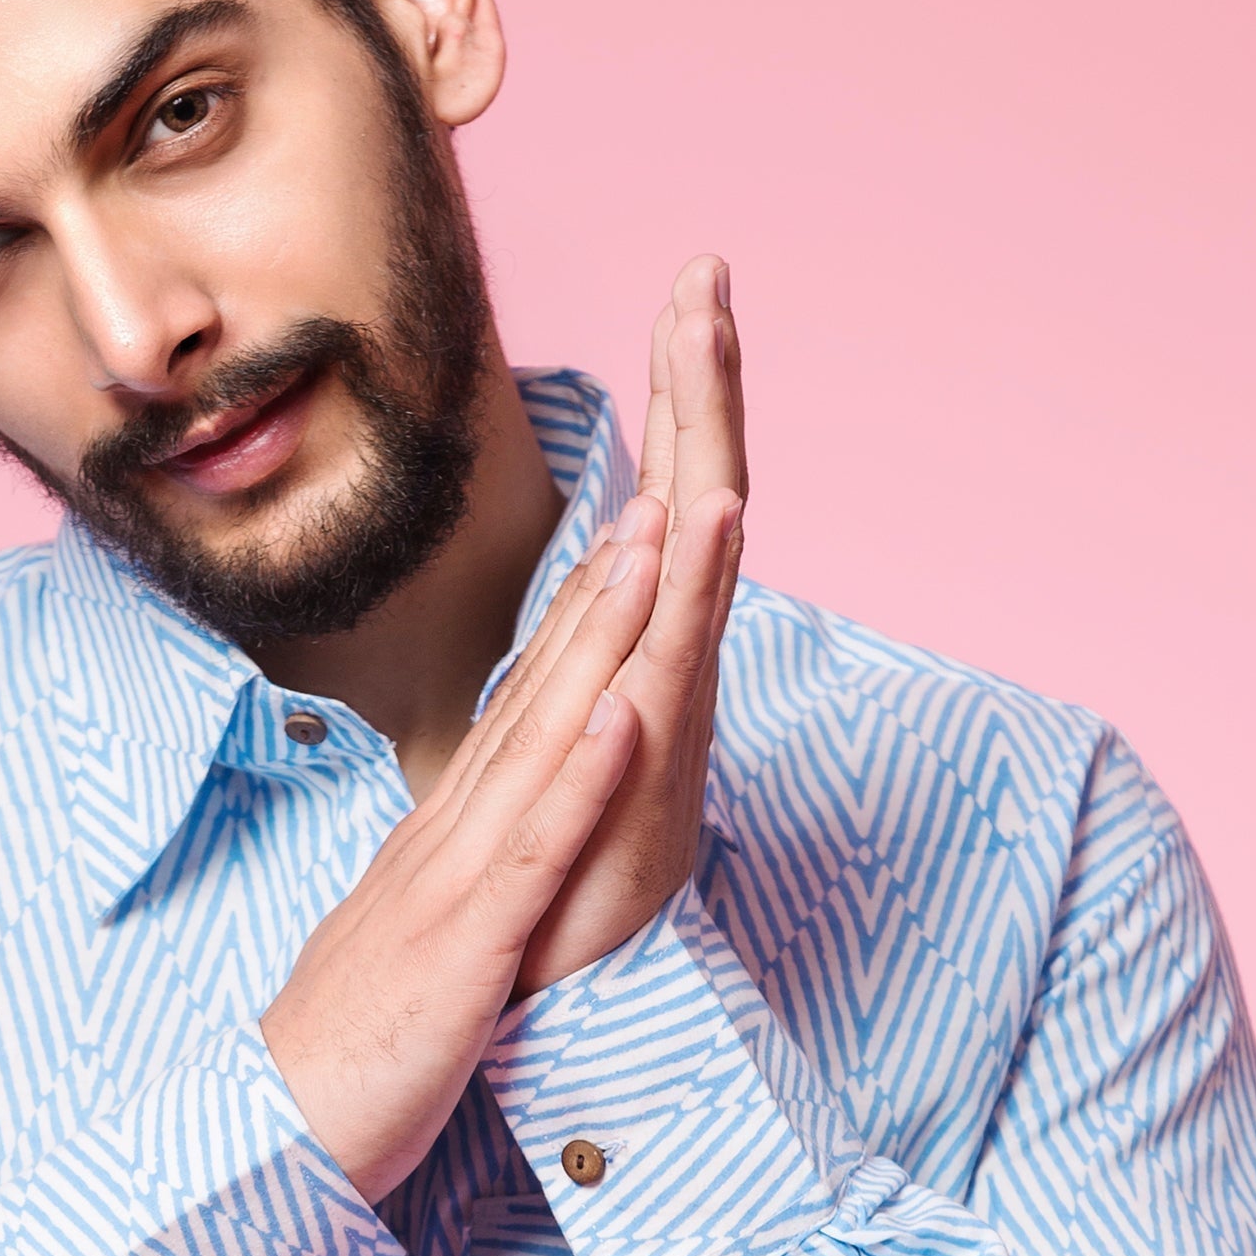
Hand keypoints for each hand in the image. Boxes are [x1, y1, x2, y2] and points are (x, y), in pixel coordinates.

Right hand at [257, 257, 744, 1201]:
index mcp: (442, 847)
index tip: (628, 543)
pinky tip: (629, 716)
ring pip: (540, 744)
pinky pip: (534, 857)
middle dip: (600, 591)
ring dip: (598, 642)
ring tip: (652, 547)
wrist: (273, 1144)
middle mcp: (446, 841)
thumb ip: (452, 898)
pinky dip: (583, 783)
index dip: (576, 624)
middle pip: (534, 695)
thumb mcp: (412, 954)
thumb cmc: (347, 1064)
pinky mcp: (464, 951)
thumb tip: (481, 868)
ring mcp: (454, 887)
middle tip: (657, 489)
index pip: (521, 715)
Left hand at [513, 257, 745, 995]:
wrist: (541, 983)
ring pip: (695, 556)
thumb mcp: (559, 733)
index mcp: (635, 645)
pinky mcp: (653, 763)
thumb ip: (585, 654)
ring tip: (714, 346)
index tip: (682, 293)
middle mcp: (664, 663)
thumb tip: (606, 579)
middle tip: (706, 271)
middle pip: (692, 494)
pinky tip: (713, 510)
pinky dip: (700, 582)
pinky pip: (680, 657)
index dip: (672, 397)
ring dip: (707, 451)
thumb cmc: (550, 874)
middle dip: (698, 384)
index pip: (660, 495)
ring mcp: (664, 708)